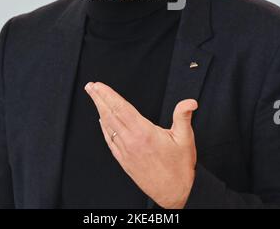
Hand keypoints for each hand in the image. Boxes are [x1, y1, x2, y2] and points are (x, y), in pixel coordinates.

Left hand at [84, 81, 197, 208]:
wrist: (174, 194)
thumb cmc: (179, 168)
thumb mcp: (185, 138)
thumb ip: (183, 116)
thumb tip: (190, 102)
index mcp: (144, 133)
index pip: (121, 108)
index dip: (108, 95)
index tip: (99, 86)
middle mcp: (131, 141)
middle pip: (110, 115)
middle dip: (99, 98)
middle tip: (90, 87)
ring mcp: (125, 152)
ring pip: (108, 127)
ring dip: (99, 110)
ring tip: (94, 98)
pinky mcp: (124, 161)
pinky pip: (110, 141)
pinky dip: (104, 129)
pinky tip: (102, 121)